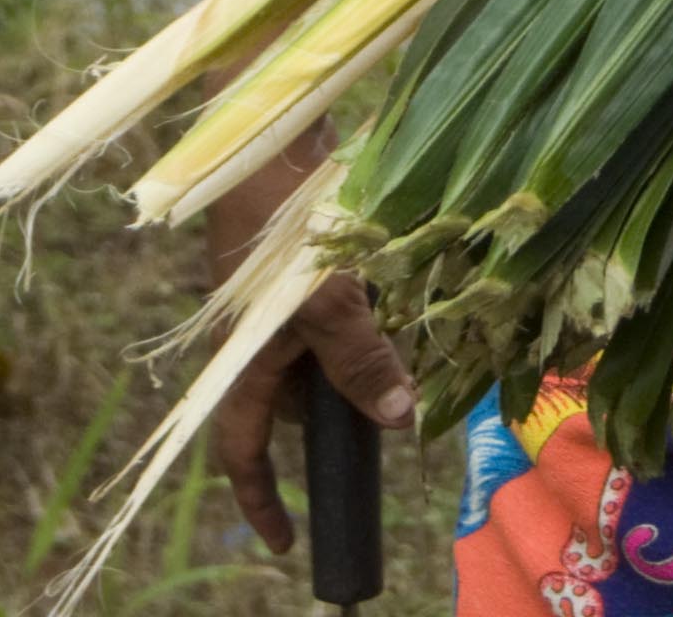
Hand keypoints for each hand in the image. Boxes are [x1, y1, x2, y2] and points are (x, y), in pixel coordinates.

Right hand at [205, 148, 418, 552]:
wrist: (267, 128)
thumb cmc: (281, 220)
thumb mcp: (324, 298)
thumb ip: (360, 357)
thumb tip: (397, 418)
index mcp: (246, 360)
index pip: (244, 448)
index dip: (261, 499)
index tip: (286, 543)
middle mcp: (261, 336)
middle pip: (303, 402)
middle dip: (347, 418)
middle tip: (402, 421)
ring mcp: (286, 299)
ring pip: (332, 353)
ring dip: (374, 360)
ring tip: (428, 364)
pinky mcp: (311, 262)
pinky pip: (348, 308)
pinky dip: (381, 314)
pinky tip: (426, 302)